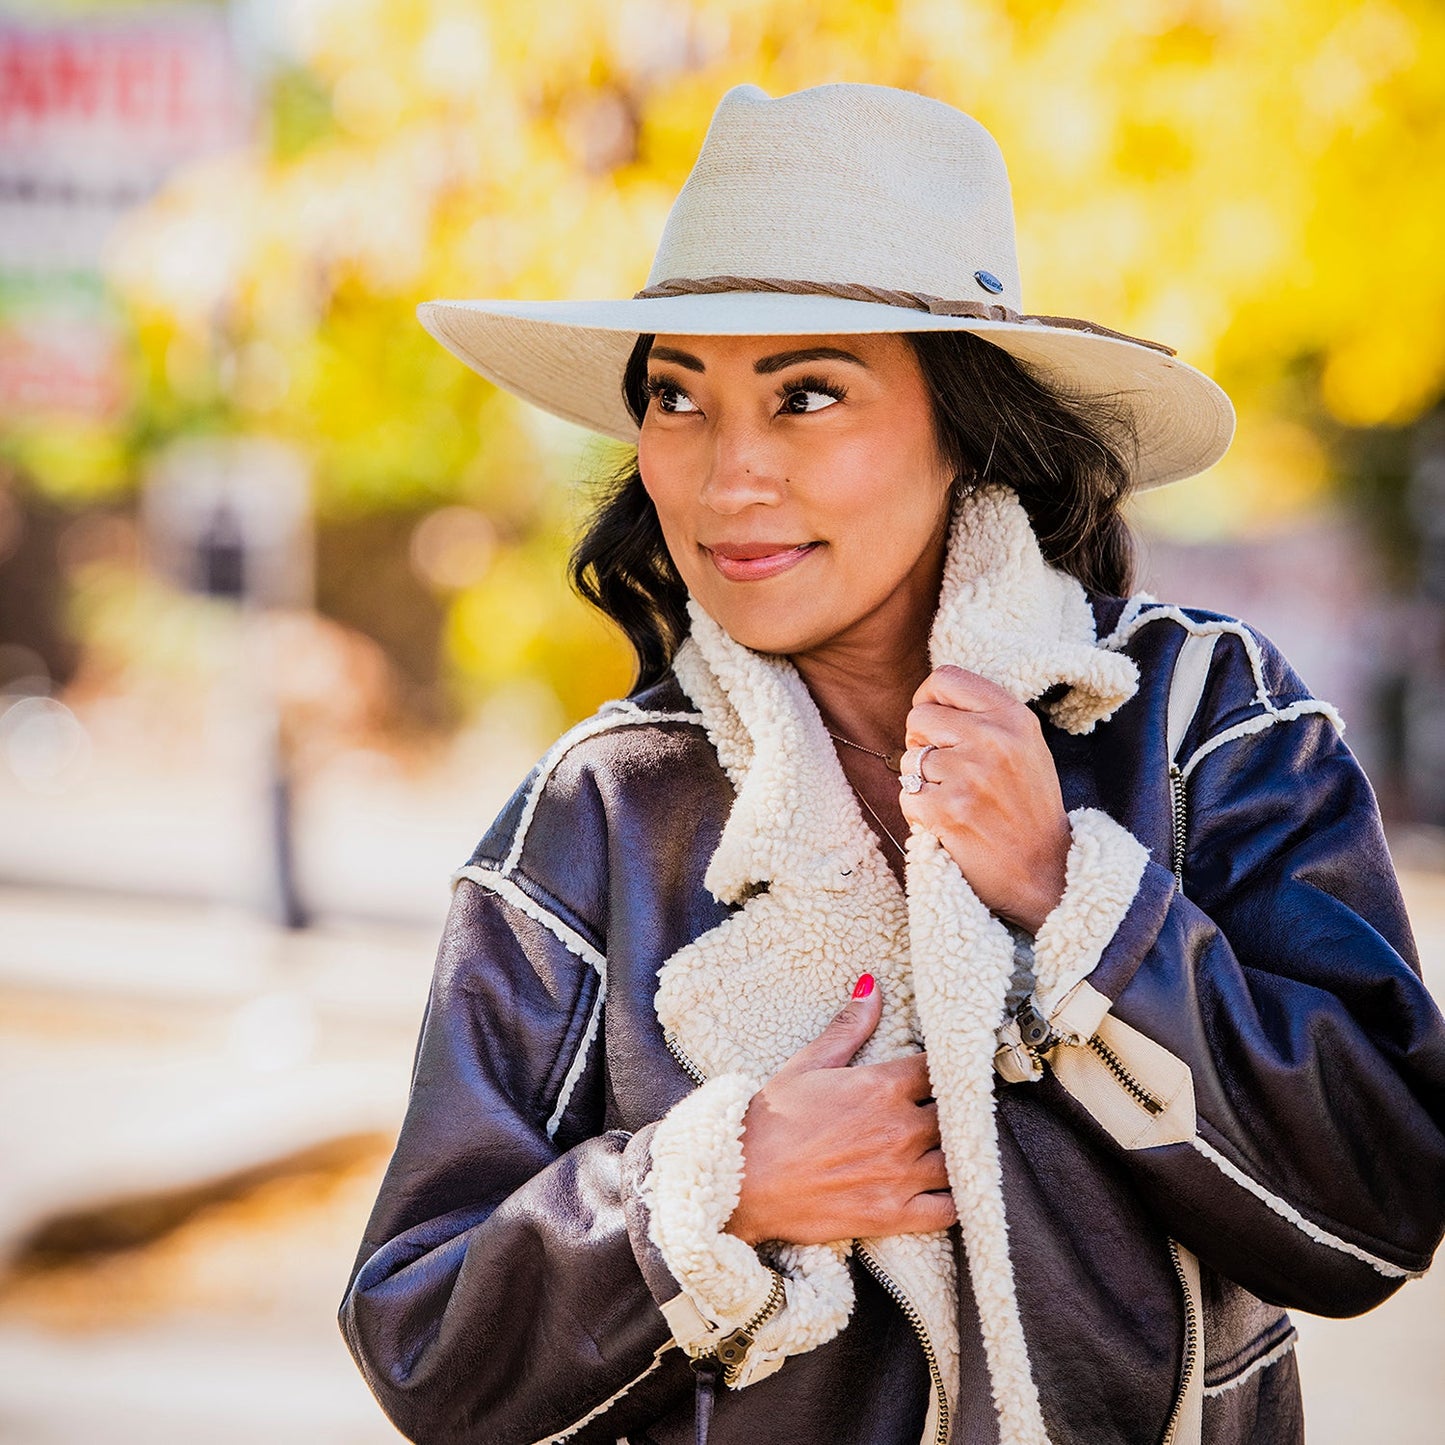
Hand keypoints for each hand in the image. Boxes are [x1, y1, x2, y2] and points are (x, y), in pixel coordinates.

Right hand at [724, 978, 955, 1246]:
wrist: (741, 1181)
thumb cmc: (771, 1119)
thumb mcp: (808, 1064)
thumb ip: (848, 1026)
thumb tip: (872, 984)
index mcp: (882, 1085)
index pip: (940, 1068)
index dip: (945, 1068)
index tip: (942, 1073)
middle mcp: (900, 1128)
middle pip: (956, 1113)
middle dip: (954, 1110)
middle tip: (947, 1111)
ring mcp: (900, 1174)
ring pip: (959, 1158)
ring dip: (958, 1151)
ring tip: (947, 1147)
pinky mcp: (895, 1215)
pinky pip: (950, 1209)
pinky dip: (958, 1199)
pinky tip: (950, 1188)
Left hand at [899, 665, 1070, 932]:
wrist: (1046, 872)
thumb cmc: (1027, 808)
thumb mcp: (1023, 747)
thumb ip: (984, 717)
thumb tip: (929, 699)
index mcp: (1013, 716)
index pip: (945, 678)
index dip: (929, 701)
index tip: (936, 726)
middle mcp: (993, 739)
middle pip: (918, 717)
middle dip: (922, 744)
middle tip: (947, 772)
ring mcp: (969, 775)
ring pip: (908, 760)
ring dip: (922, 783)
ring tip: (957, 802)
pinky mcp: (947, 811)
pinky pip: (906, 796)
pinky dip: (919, 814)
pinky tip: (949, 824)